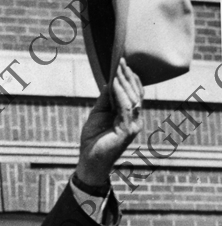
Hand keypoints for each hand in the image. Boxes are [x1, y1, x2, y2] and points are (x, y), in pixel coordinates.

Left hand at [76, 58, 143, 185]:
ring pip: (133, 99)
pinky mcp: (127, 131)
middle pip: (136, 94)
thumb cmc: (93, 141)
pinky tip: (114, 84)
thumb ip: (106, 100)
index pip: (134, 94)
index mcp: (130, 117)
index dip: (130, 78)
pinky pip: (125, 108)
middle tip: (121, 61)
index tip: (122, 63)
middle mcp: (135, 121)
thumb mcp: (98, 115)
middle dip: (128, 76)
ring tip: (118, 70)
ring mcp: (133, 126)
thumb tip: (110, 82)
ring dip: (125, 82)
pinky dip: (120, 95)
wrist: (89, 163)